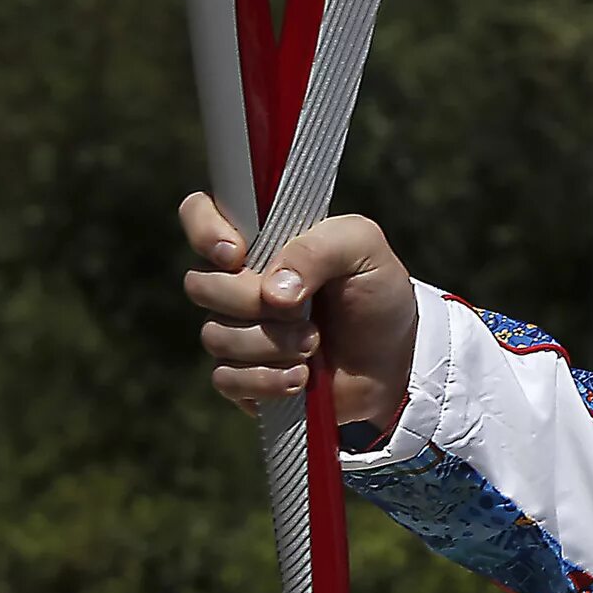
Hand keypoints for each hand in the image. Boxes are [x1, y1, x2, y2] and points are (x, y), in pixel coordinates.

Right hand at [180, 194, 421, 434]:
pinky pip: (225, 378)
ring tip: (314, 344)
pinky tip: (302, 376)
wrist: (393, 358)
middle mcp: (237, 281)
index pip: (199, 213)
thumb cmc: (376, 292)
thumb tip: (272, 290)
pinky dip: (268, 379)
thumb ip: (320, 248)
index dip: (205, 231)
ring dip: (272, 343)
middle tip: (304, 310)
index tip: (238, 254)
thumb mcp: (364, 250)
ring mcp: (234, 329)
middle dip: (253, 301)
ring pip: (215, 335)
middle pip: (200, 285)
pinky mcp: (239, 376)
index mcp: (260, 238)